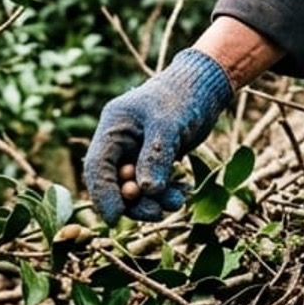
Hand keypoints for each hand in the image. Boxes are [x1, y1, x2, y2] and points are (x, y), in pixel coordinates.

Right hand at [84, 49, 232, 222]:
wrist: (205, 85)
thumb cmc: (183, 96)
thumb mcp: (168, 124)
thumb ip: (155, 156)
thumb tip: (146, 191)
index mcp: (113, 127)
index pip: (98, 166)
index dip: (103, 194)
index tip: (116, 218)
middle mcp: (121, 141)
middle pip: (115, 182)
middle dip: (133, 202)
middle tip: (156, 212)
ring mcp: (137, 151)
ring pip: (135, 187)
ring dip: (152, 200)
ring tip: (177, 201)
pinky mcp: (154, 158)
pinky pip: (152, 183)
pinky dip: (164, 192)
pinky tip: (182, 191)